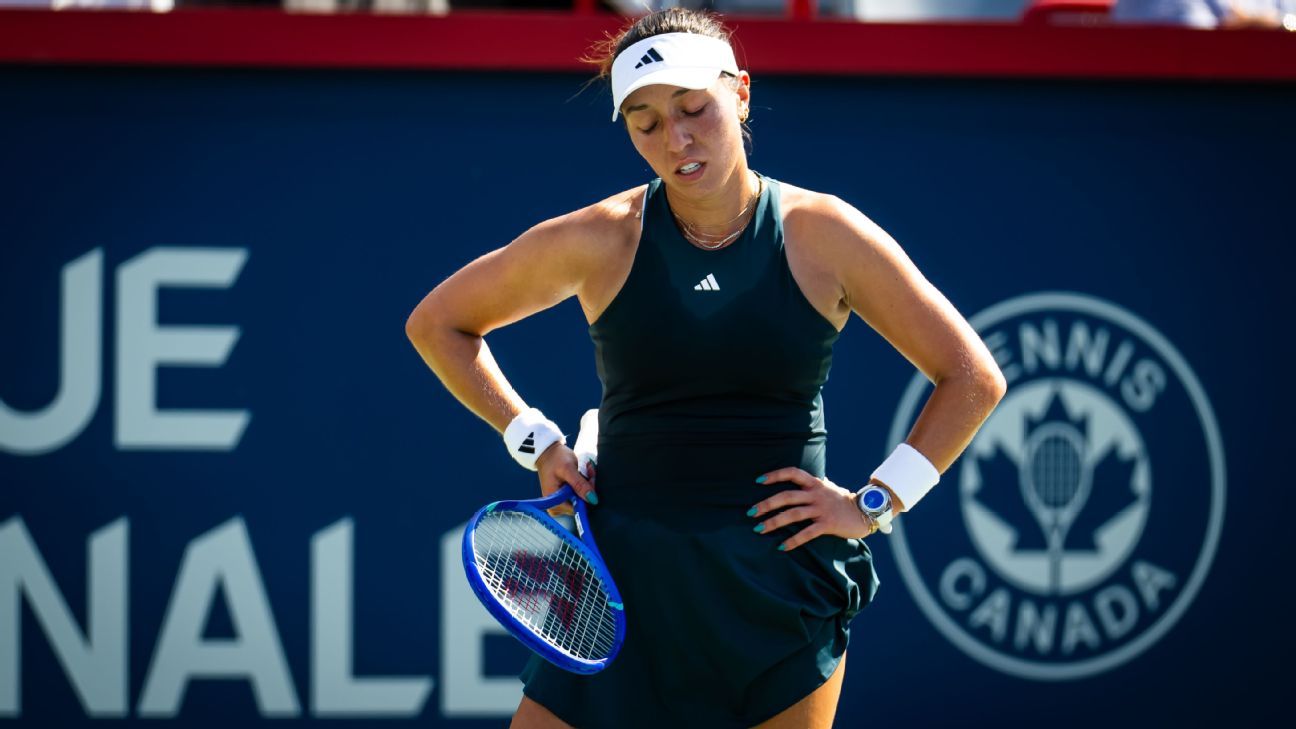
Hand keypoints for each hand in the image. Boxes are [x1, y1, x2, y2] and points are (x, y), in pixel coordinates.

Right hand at [535, 441, 597, 515]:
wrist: (547, 452)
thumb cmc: (554, 459)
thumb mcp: (568, 469)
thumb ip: (579, 485)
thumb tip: (593, 500)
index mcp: (555, 504)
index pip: (580, 508)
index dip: (588, 494)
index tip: (590, 478)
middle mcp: (557, 508)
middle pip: (582, 504)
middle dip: (588, 487)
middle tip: (589, 471)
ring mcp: (561, 503)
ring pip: (583, 498)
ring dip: (587, 484)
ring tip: (585, 470)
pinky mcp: (565, 497)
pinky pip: (579, 494)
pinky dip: (583, 484)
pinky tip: (582, 473)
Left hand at [748, 467, 872, 550]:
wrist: (866, 512)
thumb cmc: (843, 500)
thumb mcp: (829, 487)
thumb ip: (816, 483)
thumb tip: (804, 478)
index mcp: (815, 483)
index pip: (792, 473)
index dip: (775, 475)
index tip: (758, 481)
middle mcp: (817, 494)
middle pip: (787, 496)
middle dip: (767, 504)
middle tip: (751, 512)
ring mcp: (822, 509)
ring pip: (793, 514)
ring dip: (774, 522)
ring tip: (759, 529)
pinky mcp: (828, 524)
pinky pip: (807, 533)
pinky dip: (793, 541)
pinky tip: (782, 547)